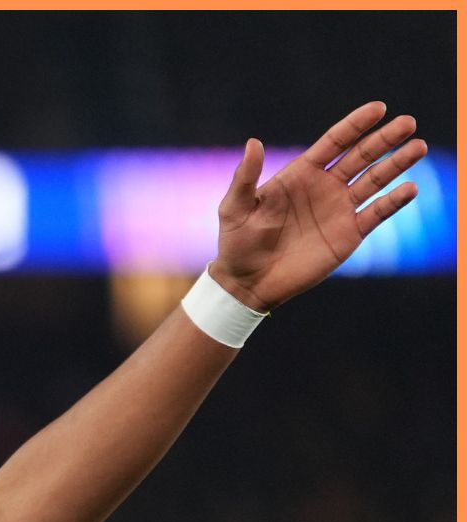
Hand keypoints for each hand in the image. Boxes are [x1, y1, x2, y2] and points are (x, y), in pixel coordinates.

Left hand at [210, 102, 425, 309]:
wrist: (248, 281)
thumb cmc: (236, 242)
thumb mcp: (235, 207)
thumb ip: (246, 177)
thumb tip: (253, 142)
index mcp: (301, 173)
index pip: (335, 142)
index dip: (356, 124)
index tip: (379, 108)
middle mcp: (325, 186)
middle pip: (362, 155)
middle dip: (385, 139)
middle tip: (408, 122)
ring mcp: (340, 209)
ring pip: (375, 180)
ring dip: (397, 163)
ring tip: (418, 146)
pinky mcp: (349, 234)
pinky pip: (376, 213)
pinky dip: (393, 201)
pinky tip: (410, 189)